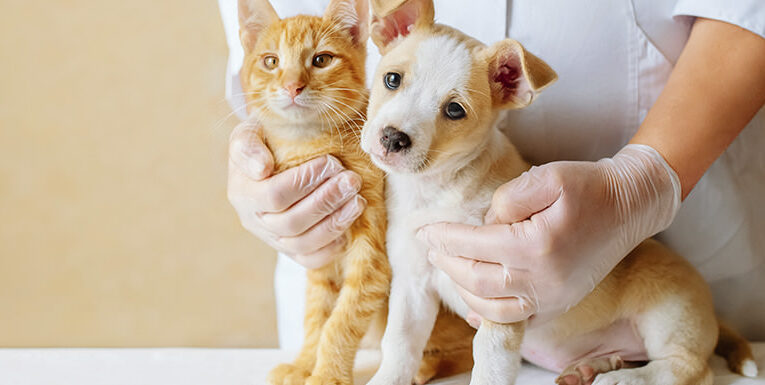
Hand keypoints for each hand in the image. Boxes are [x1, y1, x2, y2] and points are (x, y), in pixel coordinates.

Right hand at [227, 120, 365, 268]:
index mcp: (242, 193)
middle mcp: (254, 221)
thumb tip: (262, 168)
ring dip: (335, 223)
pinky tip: (349, 226)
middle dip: (326, 201)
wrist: (271, 158)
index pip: (274, 195)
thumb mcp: (249, 133)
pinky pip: (310, 260)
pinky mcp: (291, 250)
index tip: (331, 162)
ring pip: (303, 244)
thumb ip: (248, 146)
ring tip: (357, 201)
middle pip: (292, 223)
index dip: (305, 181)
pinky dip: (331, 247)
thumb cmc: (264, 142)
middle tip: (352, 181)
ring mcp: (273, 239)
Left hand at [418, 144, 680, 324]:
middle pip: (476, 279)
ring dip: (463, 289)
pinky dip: (489, 315)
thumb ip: (506, 199)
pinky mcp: (560, 303)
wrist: (631, 205)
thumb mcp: (546, 177)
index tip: (424, 231)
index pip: (474, 245)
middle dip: (447, 263)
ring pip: (491, 306)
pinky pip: (517, 320)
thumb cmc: (590, 187)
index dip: (444, 237)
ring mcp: (553, 297)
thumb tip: (484, 224)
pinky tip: (473, 306)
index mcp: (536, 246)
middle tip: (431, 248)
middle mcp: (543, 280)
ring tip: (449, 267)